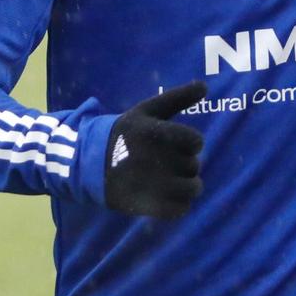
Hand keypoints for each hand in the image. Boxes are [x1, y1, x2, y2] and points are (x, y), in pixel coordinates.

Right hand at [103, 81, 206, 219]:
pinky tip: (166, 195)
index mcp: (156, 134)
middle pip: (194, 165)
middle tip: (165, 161)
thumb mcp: (147, 110)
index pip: (196, 142)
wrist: (90, 163)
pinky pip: (181, 209)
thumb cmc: (125, 134)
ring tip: (172, 180)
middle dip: (184, 163)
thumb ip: (177, 98)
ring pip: (193, 189)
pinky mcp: (148, 206)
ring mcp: (153, 186)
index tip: (175, 142)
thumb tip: (205, 85)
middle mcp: (155, 160)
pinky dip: (178, 204)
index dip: (190, 143)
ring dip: (188, 185)